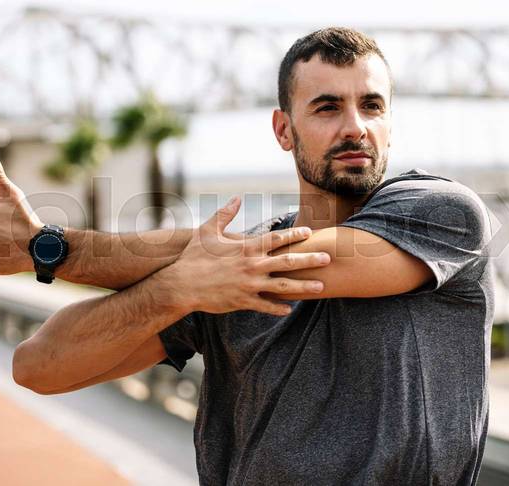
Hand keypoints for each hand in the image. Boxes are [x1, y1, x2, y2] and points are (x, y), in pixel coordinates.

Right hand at [162, 196, 330, 316]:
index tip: (310, 233)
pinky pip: (266, 305)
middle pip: (288, 262)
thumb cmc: (193, 257)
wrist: (180, 284)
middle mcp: (252, 266)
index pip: (276, 239)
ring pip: (283, 286)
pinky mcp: (243, 301)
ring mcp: (249, 285)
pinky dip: (279, 308)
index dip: (294, 235)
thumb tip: (236, 198)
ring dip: (304, 286)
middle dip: (310, 260)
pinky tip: (290, 309)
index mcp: (246, 248)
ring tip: (321, 287)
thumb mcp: (207, 231)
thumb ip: (225, 214)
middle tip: (328, 258)